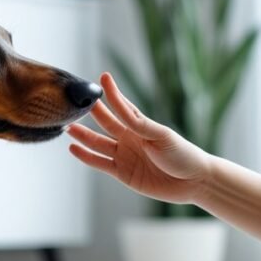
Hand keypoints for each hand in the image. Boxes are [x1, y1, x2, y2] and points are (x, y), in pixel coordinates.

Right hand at [67, 73, 212, 205]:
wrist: (193, 182)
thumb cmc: (182, 155)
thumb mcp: (161, 135)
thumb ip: (138, 124)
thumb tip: (120, 107)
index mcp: (141, 126)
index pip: (121, 106)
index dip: (111, 93)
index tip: (101, 78)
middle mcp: (130, 138)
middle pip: (106, 122)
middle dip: (92, 113)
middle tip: (74, 102)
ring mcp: (125, 156)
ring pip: (98, 143)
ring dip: (83, 135)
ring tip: (67, 126)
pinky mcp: (123, 173)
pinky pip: (100, 163)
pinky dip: (86, 156)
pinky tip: (73, 148)